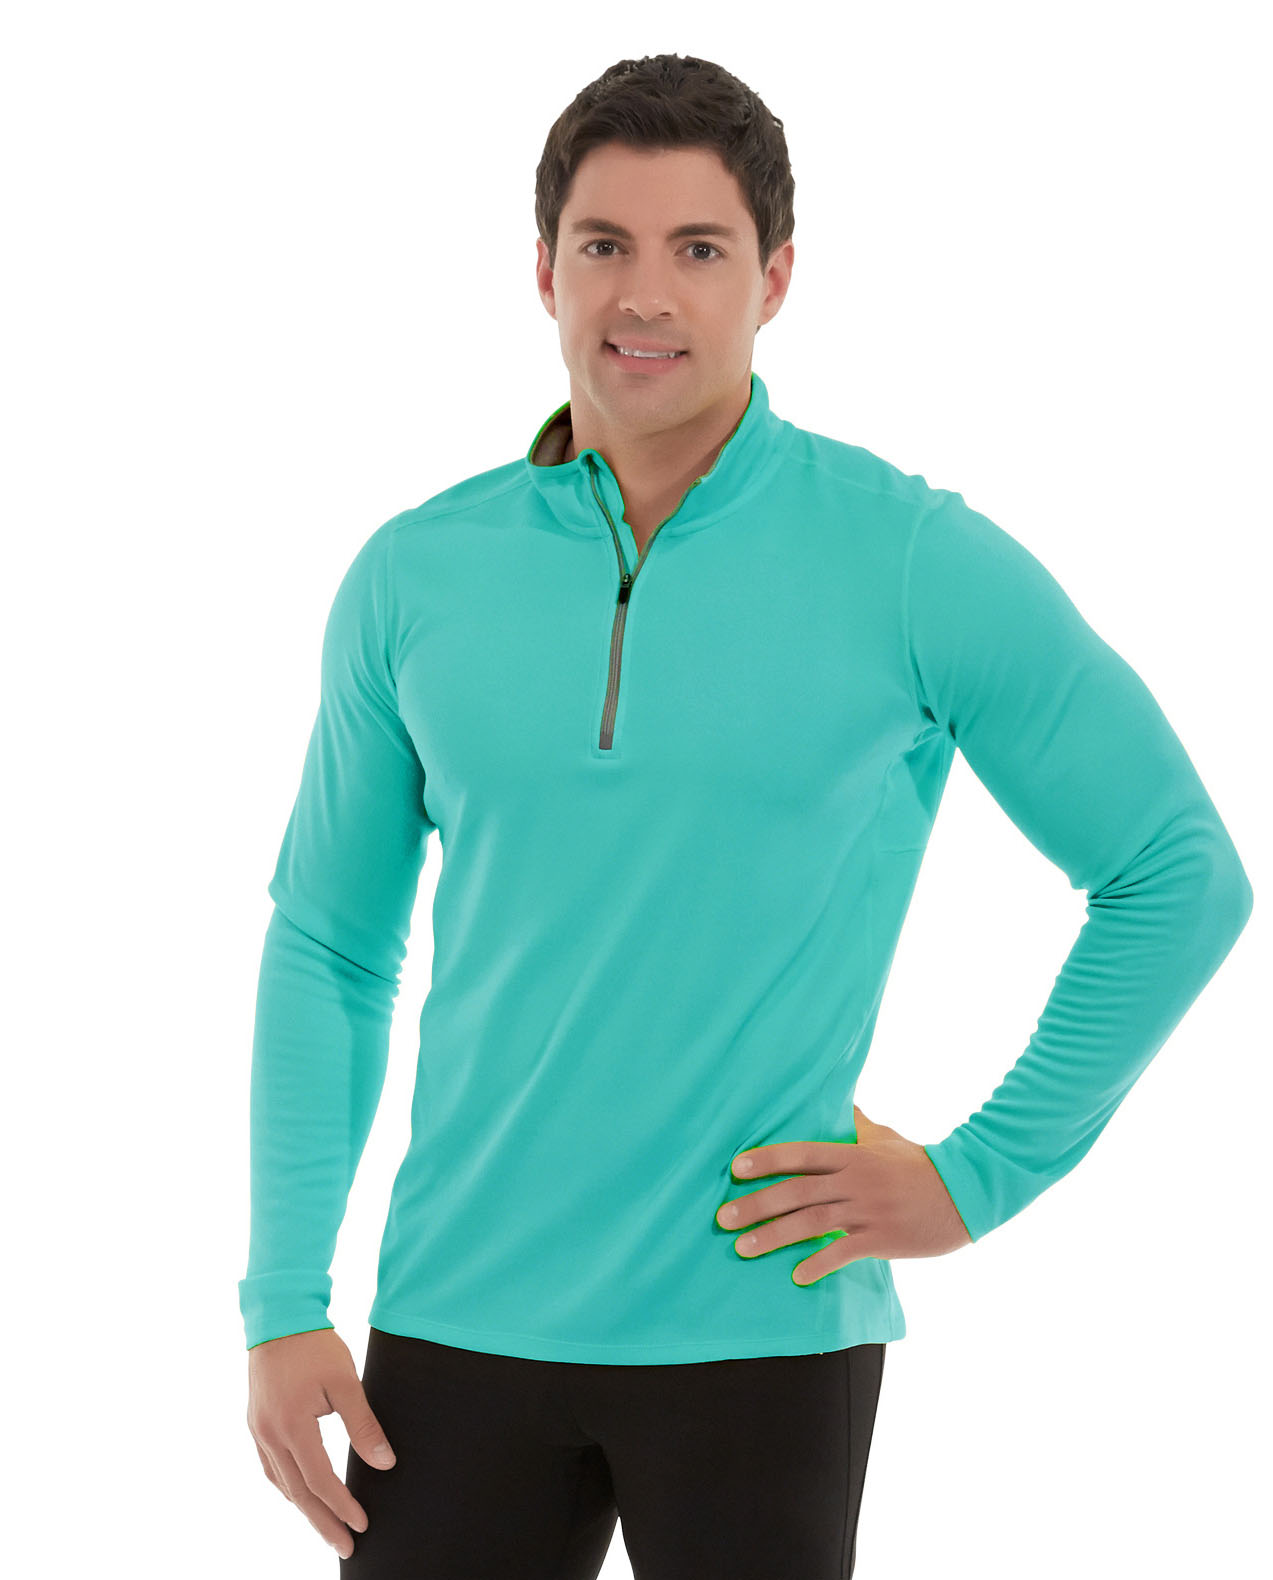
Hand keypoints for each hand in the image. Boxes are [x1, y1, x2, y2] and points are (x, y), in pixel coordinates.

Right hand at [246, 1327, 395, 1560]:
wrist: (278, 1317)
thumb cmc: (315, 1346)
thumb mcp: (346, 1382)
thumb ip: (364, 1425)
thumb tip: (385, 1463)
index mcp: (292, 1425)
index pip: (320, 1480)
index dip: (342, 1505)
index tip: (362, 1524)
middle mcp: (270, 1434)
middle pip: (298, 1493)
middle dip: (323, 1522)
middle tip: (345, 1547)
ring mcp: (259, 1430)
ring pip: (282, 1483)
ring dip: (304, 1508)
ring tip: (326, 1526)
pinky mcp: (256, 1423)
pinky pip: (270, 1467)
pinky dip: (288, 1486)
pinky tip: (300, 1493)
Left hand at [715, 1105, 972, 1284]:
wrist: (964, 1193)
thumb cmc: (921, 1163)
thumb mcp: (886, 1138)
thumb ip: (858, 1124)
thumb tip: (840, 1104)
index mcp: (853, 1154)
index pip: (802, 1154)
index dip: (767, 1159)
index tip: (735, 1169)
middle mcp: (855, 1181)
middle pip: (797, 1191)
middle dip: (757, 1204)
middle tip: (723, 1218)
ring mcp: (868, 1211)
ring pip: (812, 1222)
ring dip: (774, 1236)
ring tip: (743, 1248)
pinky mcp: (882, 1239)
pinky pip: (844, 1253)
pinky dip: (818, 1264)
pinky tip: (796, 1276)